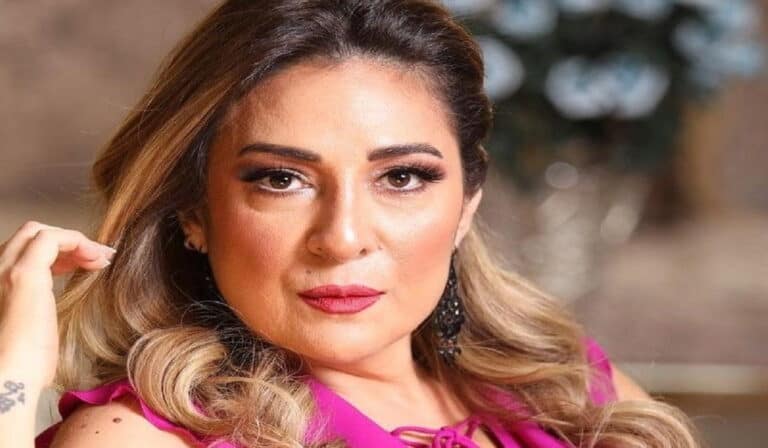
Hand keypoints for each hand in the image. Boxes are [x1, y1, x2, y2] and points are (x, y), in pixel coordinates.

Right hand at [0, 221, 115, 389]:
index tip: (87, 264)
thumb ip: (36, 310)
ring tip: (102, 259)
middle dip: (68, 242)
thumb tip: (50, 310)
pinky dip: (77, 241)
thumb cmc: (24, 365)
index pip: (23, 251)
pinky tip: (96, 258)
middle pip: (30, 235)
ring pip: (39, 232)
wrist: (9, 380)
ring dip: (76, 241)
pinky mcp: (23, 276)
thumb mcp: (31, 330)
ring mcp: (4, 270)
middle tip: (99, 258)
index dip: (59, 253)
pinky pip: (51, 238)